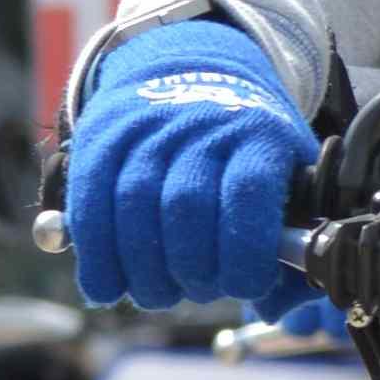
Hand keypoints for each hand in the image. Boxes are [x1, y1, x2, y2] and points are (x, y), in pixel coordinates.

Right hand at [63, 17, 311, 312]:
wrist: (192, 71)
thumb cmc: (246, 148)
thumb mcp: (287, 177)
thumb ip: (290, 245)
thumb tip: (274, 308)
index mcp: (258, 134)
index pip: (246, 194)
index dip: (243, 253)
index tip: (244, 286)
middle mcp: (200, 124)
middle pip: (185, 204)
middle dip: (191, 268)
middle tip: (197, 291)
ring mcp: (146, 127)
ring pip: (133, 204)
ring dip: (143, 270)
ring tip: (156, 294)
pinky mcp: (101, 135)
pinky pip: (89, 201)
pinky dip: (95, 255)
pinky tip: (106, 286)